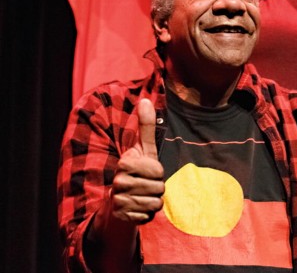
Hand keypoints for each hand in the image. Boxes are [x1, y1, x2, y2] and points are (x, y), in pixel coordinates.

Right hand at [110, 98, 164, 222]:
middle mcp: (119, 182)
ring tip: (142, 196)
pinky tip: (137, 208)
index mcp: (125, 163)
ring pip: (155, 203)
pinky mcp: (122, 217)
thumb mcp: (143, 149)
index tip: (147, 171)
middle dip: (157, 188)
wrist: (118, 202)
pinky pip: (148, 217)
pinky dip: (147, 214)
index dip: (158, 172)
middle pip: (159, 188)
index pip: (158, 171)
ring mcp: (119, 201)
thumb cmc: (136, 171)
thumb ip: (146, 126)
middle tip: (145, 185)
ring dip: (153, 201)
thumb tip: (145, 99)